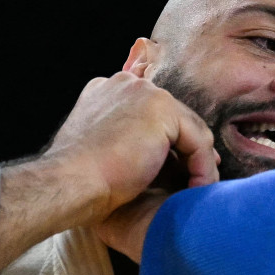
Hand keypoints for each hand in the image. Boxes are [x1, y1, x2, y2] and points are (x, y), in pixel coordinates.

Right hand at [0, 73, 218, 274]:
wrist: (71, 183)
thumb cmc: (79, 179)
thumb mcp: (98, 151)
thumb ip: (121, 141)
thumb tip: (149, 155)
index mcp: (106, 91)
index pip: (151, 112)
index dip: (168, 140)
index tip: (180, 167)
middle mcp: (126, 84)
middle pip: (175, 117)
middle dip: (189, 148)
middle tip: (198, 177)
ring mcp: (144, 93)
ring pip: (189, 129)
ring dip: (198, 162)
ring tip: (198, 189)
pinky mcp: (162, 109)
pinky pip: (198, 141)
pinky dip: (203, 168)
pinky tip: (199, 189)